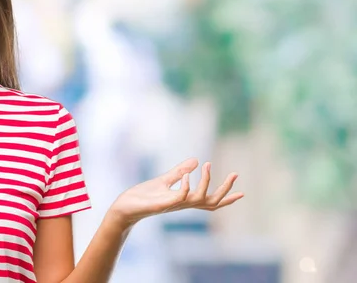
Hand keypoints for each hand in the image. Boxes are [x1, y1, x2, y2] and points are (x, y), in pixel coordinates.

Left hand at [108, 158, 242, 228]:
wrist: (124, 207)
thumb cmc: (143, 196)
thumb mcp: (163, 180)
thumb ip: (179, 172)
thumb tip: (196, 160)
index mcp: (184, 200)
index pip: (210, 201)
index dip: (226, 197)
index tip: (243, 193)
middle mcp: (182, 204)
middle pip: (211, 202)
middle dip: (225, 190)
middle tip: (235, 174)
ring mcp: (174, 205)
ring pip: (199, 199)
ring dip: (206, 182)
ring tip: (208, 165)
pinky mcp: (163, 203)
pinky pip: (180, 196)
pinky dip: (186, 185)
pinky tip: (187, 174)